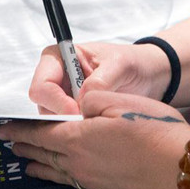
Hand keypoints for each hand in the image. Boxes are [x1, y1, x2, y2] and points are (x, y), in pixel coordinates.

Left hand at [0, 91, 189, 188]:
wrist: (183, 172)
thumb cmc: (156, 135)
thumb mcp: (120, 101)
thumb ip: (92, 96)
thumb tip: (78, 100)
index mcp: (78, 139)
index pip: (40, 133)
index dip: (21, 129)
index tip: (5, 128)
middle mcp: (80, 163)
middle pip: (45, 154)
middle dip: (27, 146)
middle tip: (11, 144)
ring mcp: (94, 180)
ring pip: (58, 170)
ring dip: (40, 164)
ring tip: (28, 164)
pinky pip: (72, 181)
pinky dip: (59, 176)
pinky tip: (64, 176)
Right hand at [29, 42, 171, 114]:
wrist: (147, 75)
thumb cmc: (132, 62)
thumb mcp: (121, 64)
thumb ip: (101, 79)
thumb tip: (82, 99)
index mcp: (59, 57)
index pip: (42, 85)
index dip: (57, 102)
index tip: (78, 112)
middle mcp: (55, 77)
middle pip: (43, 105)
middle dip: (63, 117)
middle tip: (89, 121)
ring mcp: (62, 97)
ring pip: (51, 120)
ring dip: (71, 125)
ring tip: (96, 122)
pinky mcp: (71, 113)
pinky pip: (65, 128)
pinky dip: (78, 131)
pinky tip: (97, 127)